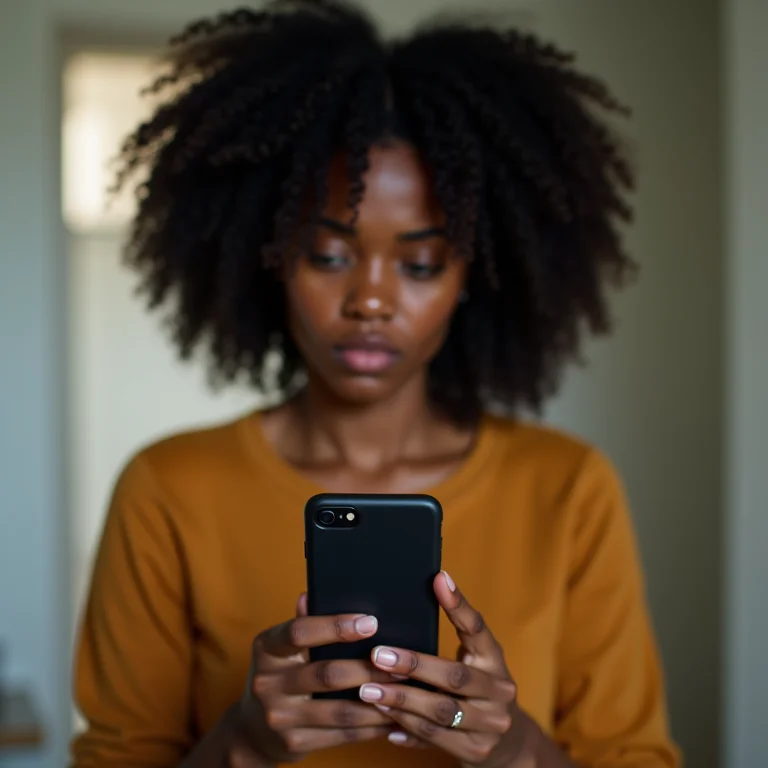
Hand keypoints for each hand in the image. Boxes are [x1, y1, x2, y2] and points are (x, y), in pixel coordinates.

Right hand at [232, 595, 395, 764]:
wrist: (252, 731)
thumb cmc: (280, 676)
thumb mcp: (282, 648)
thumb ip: (302, 623)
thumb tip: (310, 595)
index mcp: (266, 649)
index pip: (299, 632)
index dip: (335, 626)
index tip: (370, 622)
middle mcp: (267, 683)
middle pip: (326, 674)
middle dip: (368, 668)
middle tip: (399, 661)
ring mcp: (280, 717)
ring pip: (339, 710)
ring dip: (377, 700)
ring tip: (404, 689)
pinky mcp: (294, 743)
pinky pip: (341, 734)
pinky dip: (371, 727)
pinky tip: (391, 717)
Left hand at [360, 572, 531, 766]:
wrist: (507, 742)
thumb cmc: (477, 687)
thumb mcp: (474, 658)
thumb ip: (454, 631)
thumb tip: (428, 585)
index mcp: (495, 659)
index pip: (478, 627)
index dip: (458, 603)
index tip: (437, 578)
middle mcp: (499, 690)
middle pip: (454, 676)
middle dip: (413, 665)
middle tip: (377, 655)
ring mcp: (490, 724)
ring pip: (440, 711)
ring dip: (401, 700)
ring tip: (368, 690)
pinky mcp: (476, 751)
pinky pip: (434, 739)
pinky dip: (406, 728)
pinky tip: (384, 719)